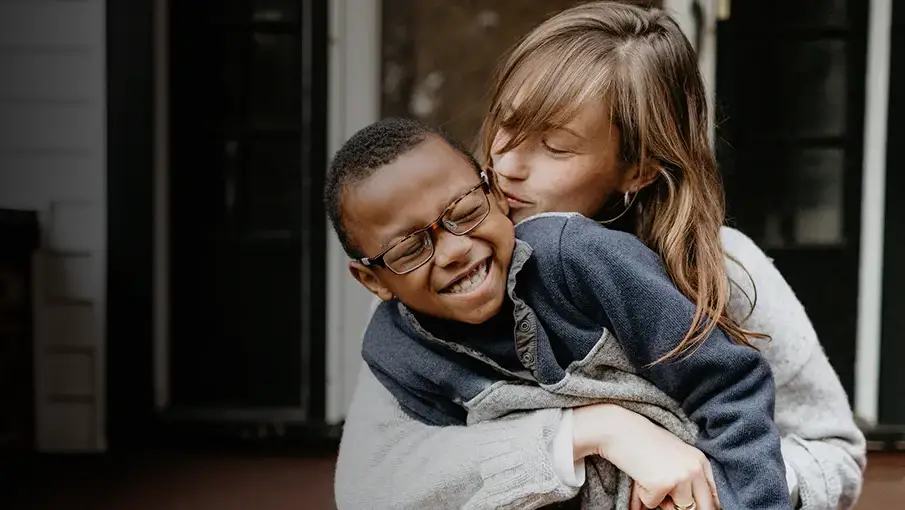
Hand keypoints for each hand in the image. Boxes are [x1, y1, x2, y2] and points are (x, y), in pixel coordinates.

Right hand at [573, 404, 719, 509]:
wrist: (619, 429)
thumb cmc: (643, 442)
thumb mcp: (673, 456)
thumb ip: (687, 477)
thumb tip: (691, 507)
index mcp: (700, 460)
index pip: (714, 496)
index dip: (707, 506)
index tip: (696, 506)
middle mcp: (695, 468)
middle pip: (703, 507)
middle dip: (686, 508)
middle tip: (665, 492)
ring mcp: (680, 477)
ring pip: (676, 508)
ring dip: (661, 500)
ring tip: (648, 477)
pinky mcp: (661, 485)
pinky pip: (652, 505)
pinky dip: (642, 496)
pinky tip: (638, 476)